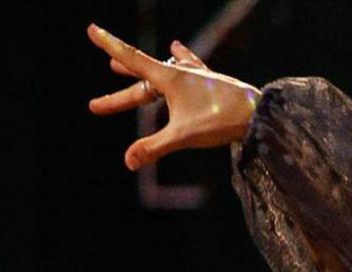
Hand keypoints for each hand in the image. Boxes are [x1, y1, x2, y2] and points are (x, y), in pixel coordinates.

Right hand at [85, 23, 255, 170]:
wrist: (259, 115)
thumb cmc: (221, 121)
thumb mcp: (184, 136)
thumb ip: (155, 147)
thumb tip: (129, 161)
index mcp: (169, 79)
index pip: (132, 59)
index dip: (110, 45)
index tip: (92, 29)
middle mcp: (180, 74)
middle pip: (140, 80)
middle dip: (118, 95)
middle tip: (94, 106)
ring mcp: (195, 76)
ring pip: (159, 74)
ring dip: (138, 75)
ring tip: (117, 69)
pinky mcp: (210, 82)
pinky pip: (189, 65)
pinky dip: (180, 57)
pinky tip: (177, 46)